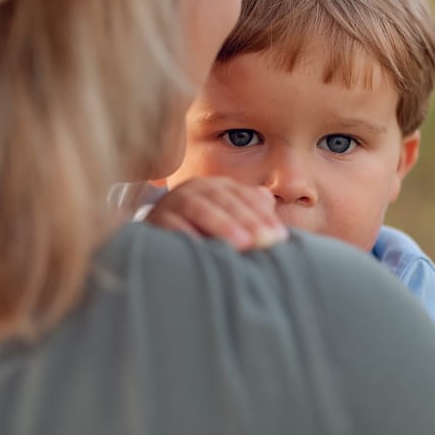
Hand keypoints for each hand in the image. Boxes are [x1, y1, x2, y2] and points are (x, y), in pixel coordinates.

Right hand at [144, 177, 287, 250]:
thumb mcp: (229, 221)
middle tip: (265, 241)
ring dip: (221, 224)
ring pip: (199, 207)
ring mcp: (173, 201)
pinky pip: (170, 223)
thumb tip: (272, 208)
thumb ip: (251, 213)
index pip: (244, 196)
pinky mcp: (155, 219)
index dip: (263, 215)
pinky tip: (202, 247)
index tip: (280, 237)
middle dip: (247, 220)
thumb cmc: (202, 232)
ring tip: (242, 244)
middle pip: (224, 199)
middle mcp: (195, 189)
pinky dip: (185, 233)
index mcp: (217, 187)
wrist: (157, 238)